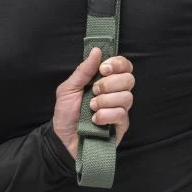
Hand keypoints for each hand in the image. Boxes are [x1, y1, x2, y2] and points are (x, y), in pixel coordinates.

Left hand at [53, 46, 134, 160]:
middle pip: (129, 79)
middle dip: (110, 84)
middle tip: (94, 91)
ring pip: (127, 97)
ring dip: (105, 101)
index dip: (117, 64)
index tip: (103, 69)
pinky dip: (106, 115)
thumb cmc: (66, 113)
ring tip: (91, 108)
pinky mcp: (121, 126)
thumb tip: (97, 50)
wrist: (62, 140)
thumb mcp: (68, 88)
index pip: (124, 65)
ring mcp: (120, 109)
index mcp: (105, 81)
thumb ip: (83, 70)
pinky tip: (95, 120)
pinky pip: (122, 114)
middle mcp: (115, 93)